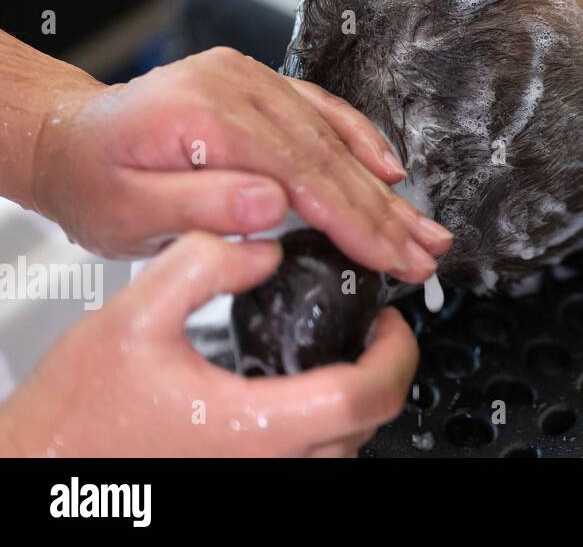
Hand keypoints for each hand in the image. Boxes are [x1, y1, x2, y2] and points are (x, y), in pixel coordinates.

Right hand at [0, 234, 416, 456]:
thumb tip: (261, 247)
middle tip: (373, 329)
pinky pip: (309, 462)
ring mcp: (255, 483)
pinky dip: (325, 425)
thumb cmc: (74, 415)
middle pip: (367, 424)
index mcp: (255, 425)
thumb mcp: (134, 315)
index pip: (364, 395)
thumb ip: (202, 267)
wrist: (37, 471)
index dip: (394, 351)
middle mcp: (265, 464)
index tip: (388, 318)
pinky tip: (298, 387)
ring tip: (340, 351)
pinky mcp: (240, 486)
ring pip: (342, 449)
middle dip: (385, 369)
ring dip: (356, 399)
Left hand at [32, 46, 447, 282]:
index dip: (354, 220)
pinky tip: (390, 173)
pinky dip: (361, 142)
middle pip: (329, 155)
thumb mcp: (125, 212)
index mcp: (206, 114)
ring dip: (383, 189)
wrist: (67, 136)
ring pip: (334, 138)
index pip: (303, 172)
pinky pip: (323, 112)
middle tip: (425, 254)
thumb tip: (274, 204)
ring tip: (422, 230)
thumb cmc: (89, 180)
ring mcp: (252, 81)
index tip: (392, 257)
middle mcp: (236, 86)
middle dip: (384, 212)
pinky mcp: (260, 86)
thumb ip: (201, 206)